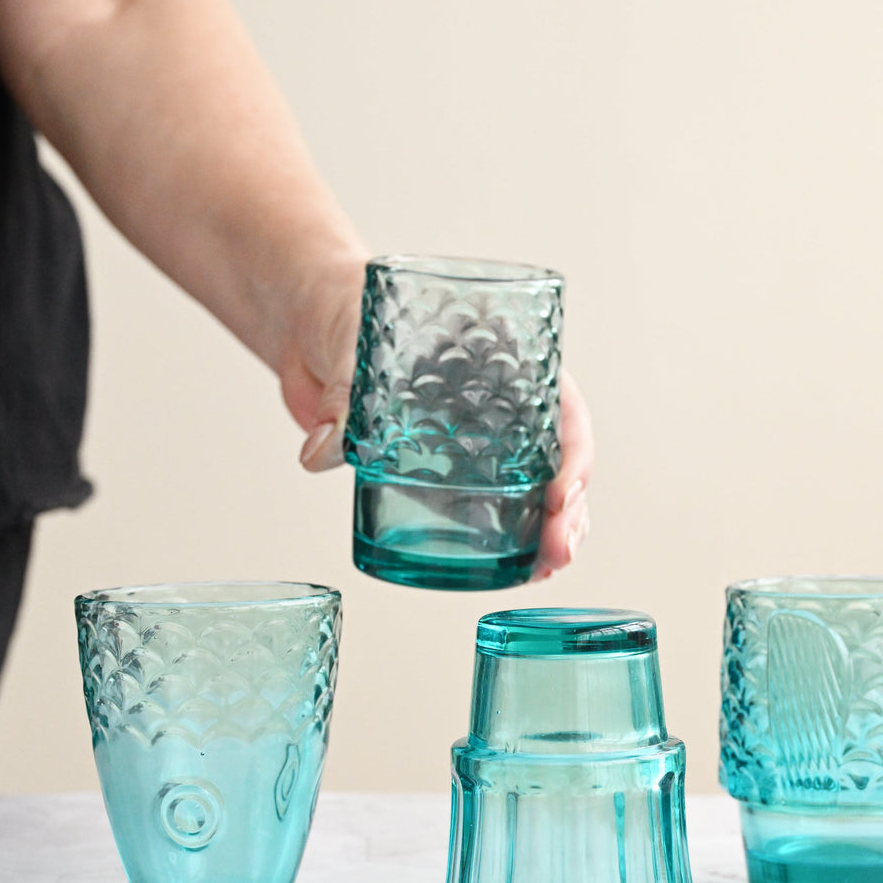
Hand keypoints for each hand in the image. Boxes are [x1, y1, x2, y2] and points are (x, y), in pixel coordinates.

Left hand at [285, 270, 593, 577]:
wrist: (310, 327)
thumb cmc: (348, 310)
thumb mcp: (351, 348)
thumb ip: (343, 399)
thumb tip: (324, 450)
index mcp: (501, 359)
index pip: (560, 406)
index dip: (571, 453)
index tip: (561, 493)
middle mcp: (499, 404)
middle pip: (557, 459)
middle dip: (568, 509)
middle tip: (556, 551)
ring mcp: (476, 441)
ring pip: (536, 489)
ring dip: (549, 533)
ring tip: (545, 569)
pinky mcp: (444, 472)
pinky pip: (489, 509)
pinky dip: (510, 542)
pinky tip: (519, 571)